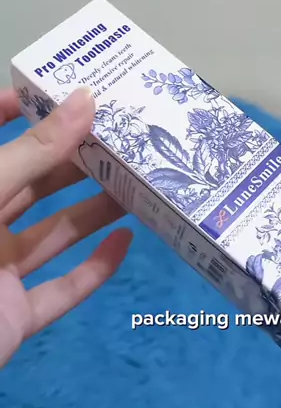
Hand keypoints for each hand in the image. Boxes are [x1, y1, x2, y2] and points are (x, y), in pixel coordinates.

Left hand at [0, 86, 131, 367]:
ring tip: (139, 179)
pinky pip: (63, 291)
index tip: (63, 91)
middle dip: (76, 158)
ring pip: (55, 233)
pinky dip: (96, 269)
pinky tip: (127, 241)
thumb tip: (86, 101)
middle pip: (34, 183)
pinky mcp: (17, 316)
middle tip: (125, 133)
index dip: (15, 111)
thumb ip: (34, 152)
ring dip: (96, 209)